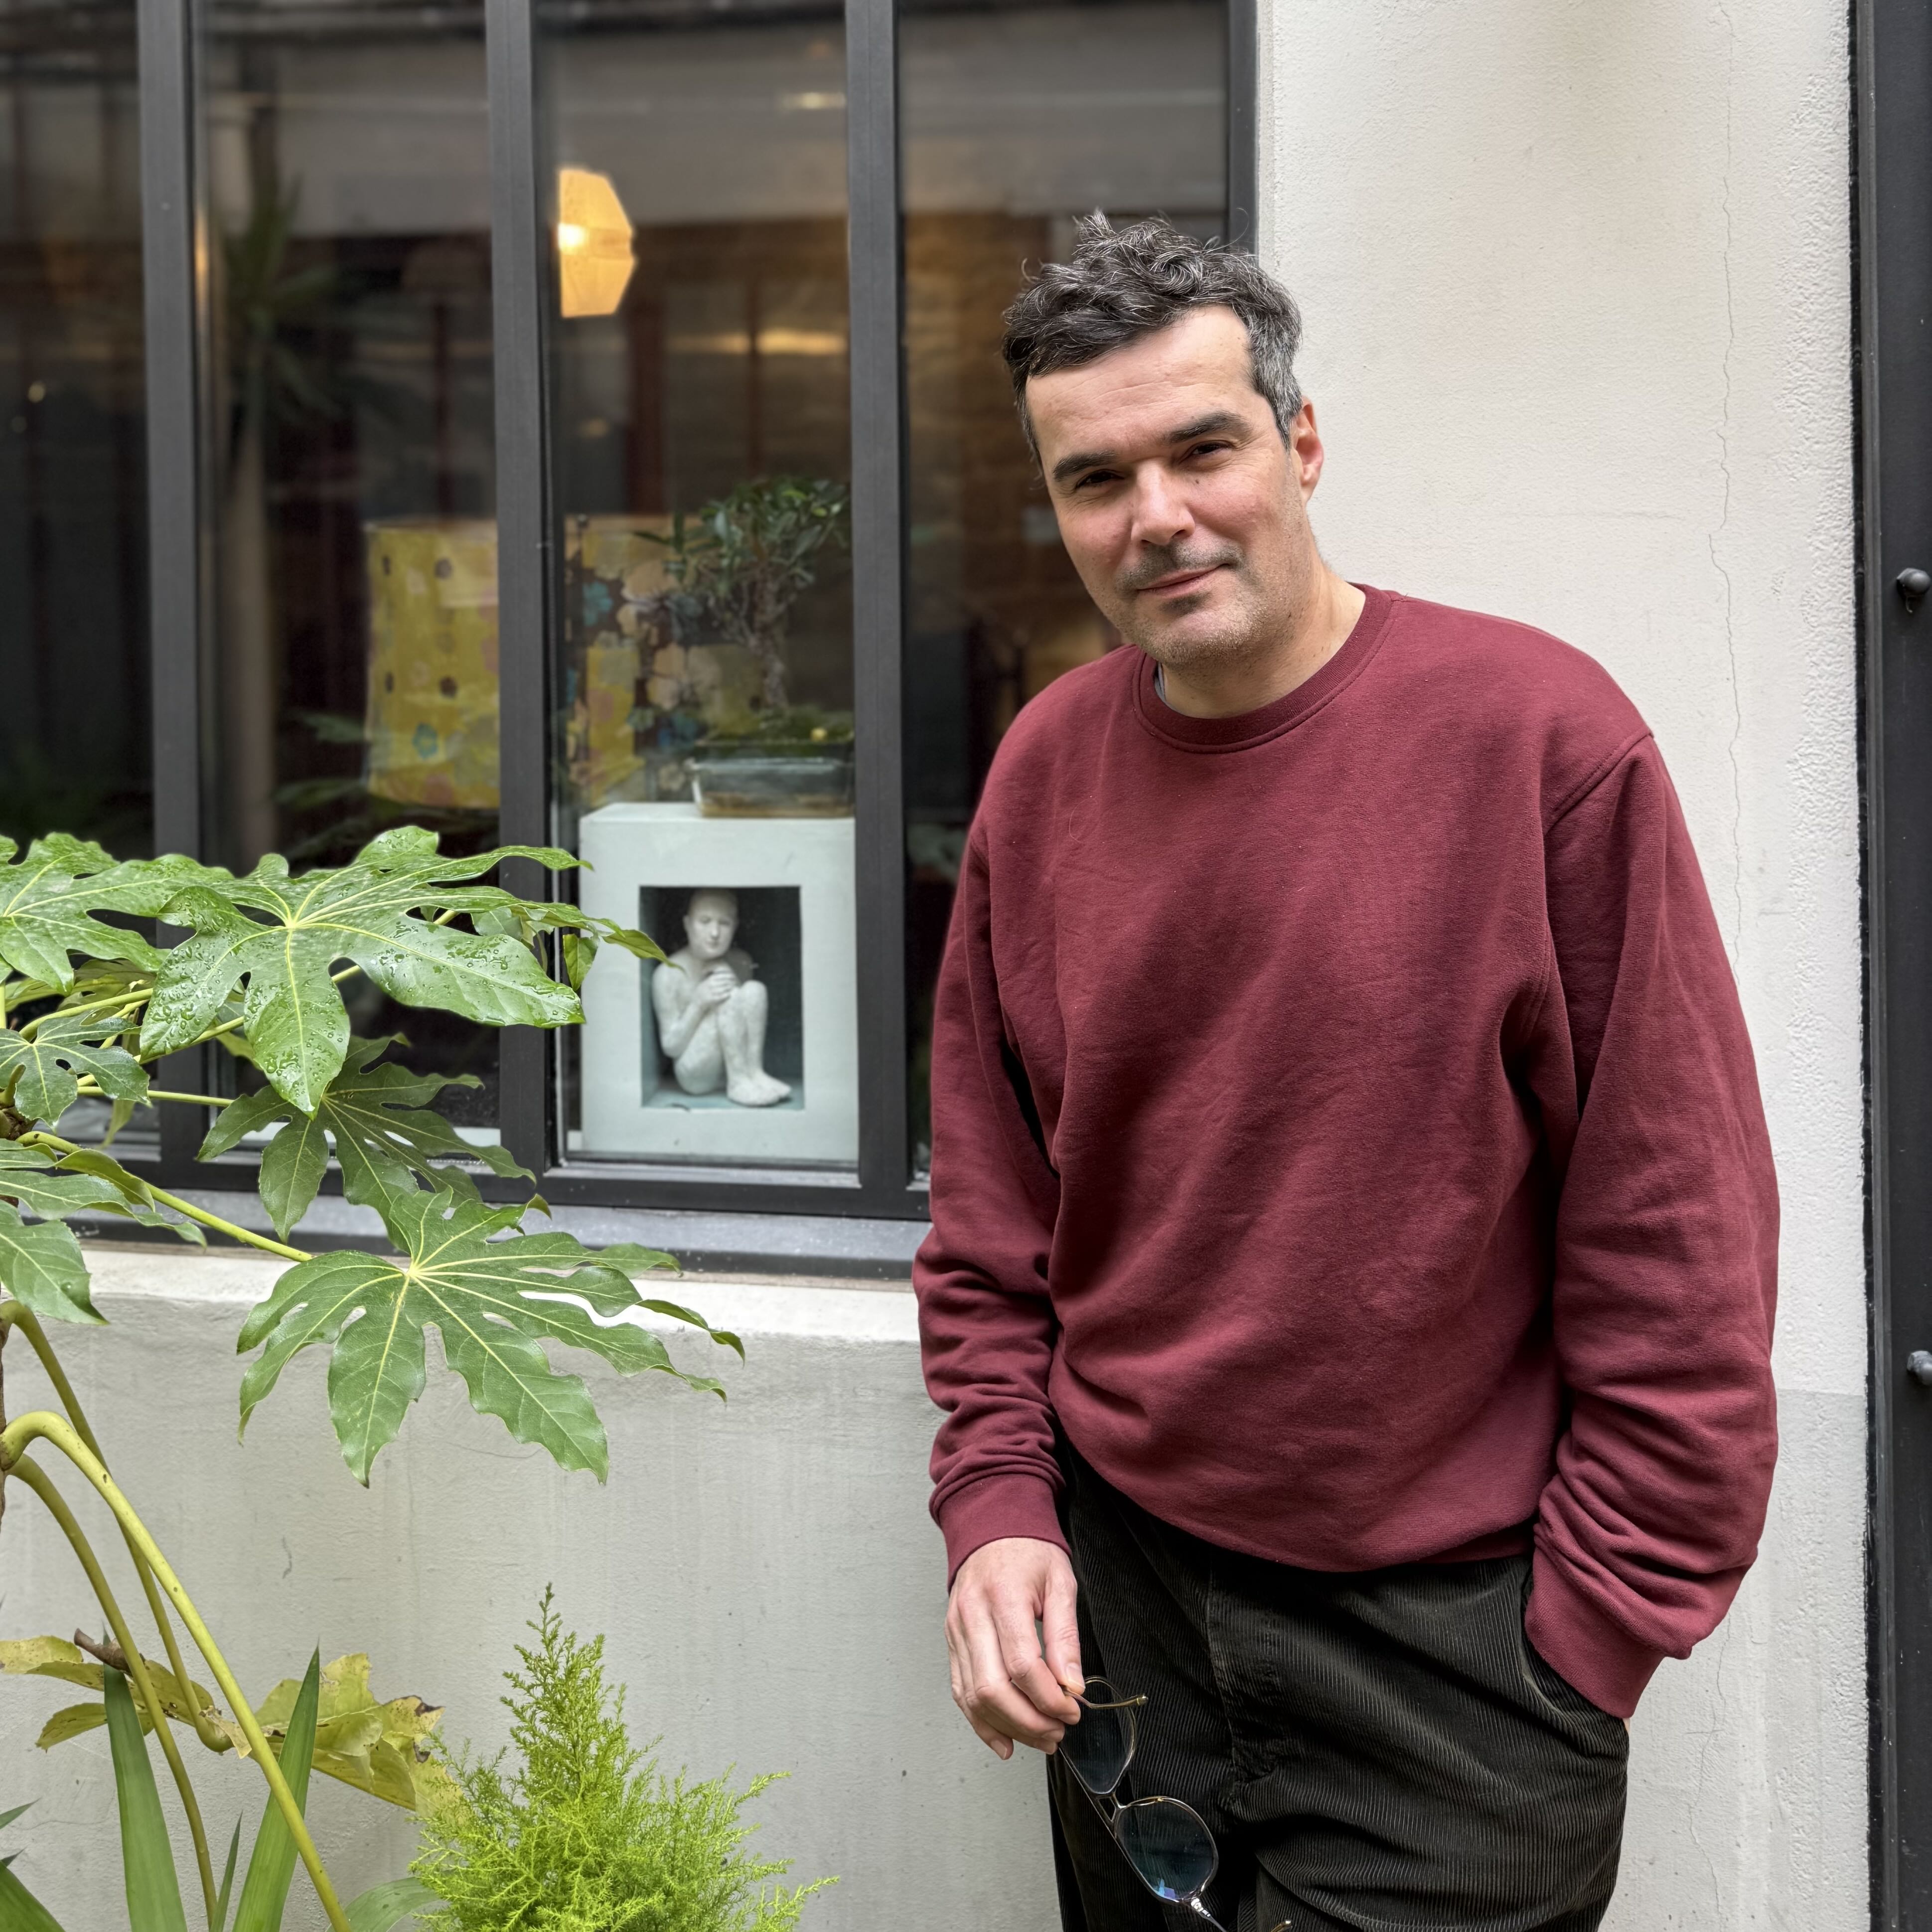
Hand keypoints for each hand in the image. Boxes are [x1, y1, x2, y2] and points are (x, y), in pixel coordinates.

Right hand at [694, 967, 735, 1009]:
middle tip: (736, 982)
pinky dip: (725, 995)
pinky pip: (719, 997)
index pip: (720, 976)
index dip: (728, 976)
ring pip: (722, 989)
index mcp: (709, 980)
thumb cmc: (703, 990)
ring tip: (734, 987)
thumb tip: (724, 974)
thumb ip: (713, 978)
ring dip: (729, 988)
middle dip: (730, 982)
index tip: (733, 976)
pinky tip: (729, 994)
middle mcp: (709, 985)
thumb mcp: (706, 982)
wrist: (696, 1000)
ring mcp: (709, 992)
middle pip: (722, 982)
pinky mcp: (710, 999)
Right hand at [946, 1537, 1082, 1759]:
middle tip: (1058, 1731)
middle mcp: (972, 1616)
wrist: (990, 1526)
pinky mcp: (951, 1642)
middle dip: (1029, 1721)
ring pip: (973, 1697)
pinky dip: (981, 1722)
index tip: (1073, 1709)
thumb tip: (1072, 1686)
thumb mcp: (1060, 1582)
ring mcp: (956, 1631)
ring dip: (1009, 1727)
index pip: (1022, 1664)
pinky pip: (960, 1691)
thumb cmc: (1028, 1551)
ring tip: (1041, 1738)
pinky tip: (1004, 1739)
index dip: (1049, 1697)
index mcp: (1002, 1596)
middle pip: (992, 1688)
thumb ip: (1065, 1636)